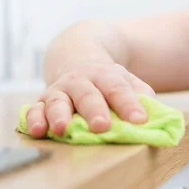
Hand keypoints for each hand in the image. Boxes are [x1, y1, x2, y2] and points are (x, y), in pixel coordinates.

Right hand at [25, 63, 155, 137]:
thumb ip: (142, 97)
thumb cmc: (107, 81)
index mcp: (106, 76)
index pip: (119, 89)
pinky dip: (33, 120)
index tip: (139, 120)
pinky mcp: (42, 102)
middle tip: (101, 126)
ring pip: (58, 101)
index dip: (129, 104)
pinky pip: (34, 110)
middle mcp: (81, 81)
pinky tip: (38, 131)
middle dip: (94, 110)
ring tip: (62, 128)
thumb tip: (155, 117)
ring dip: (59, 115)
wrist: (77, 57)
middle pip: (88, 95)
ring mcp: (60, 90)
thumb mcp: (128, 82)